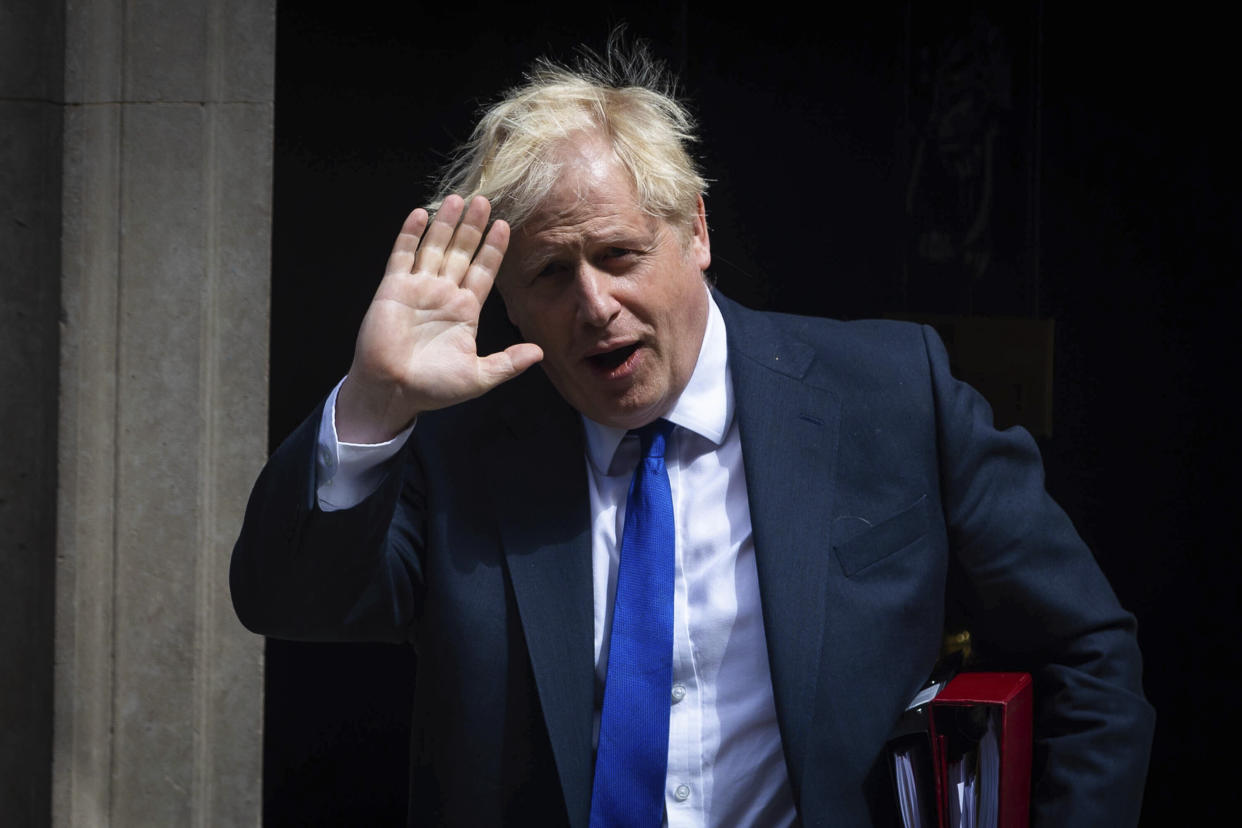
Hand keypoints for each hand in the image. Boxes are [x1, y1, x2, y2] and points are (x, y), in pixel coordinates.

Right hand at [335, 195, 542, 442]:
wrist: (393, 392)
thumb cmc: (433, 388)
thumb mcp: (479, 377)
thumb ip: (508, 363)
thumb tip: (539, 353)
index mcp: (465, 310)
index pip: (484, 271)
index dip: (494, 249)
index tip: (505, 226)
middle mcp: (443, 294)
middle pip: (461, 252)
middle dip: (473, 227)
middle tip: (485, 200)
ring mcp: (418, 288)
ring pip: (434, 247)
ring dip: (446, 223)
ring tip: (458, 198)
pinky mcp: (393, 288)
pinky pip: (403, 255)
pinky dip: (411, 235)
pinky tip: (421, 214)